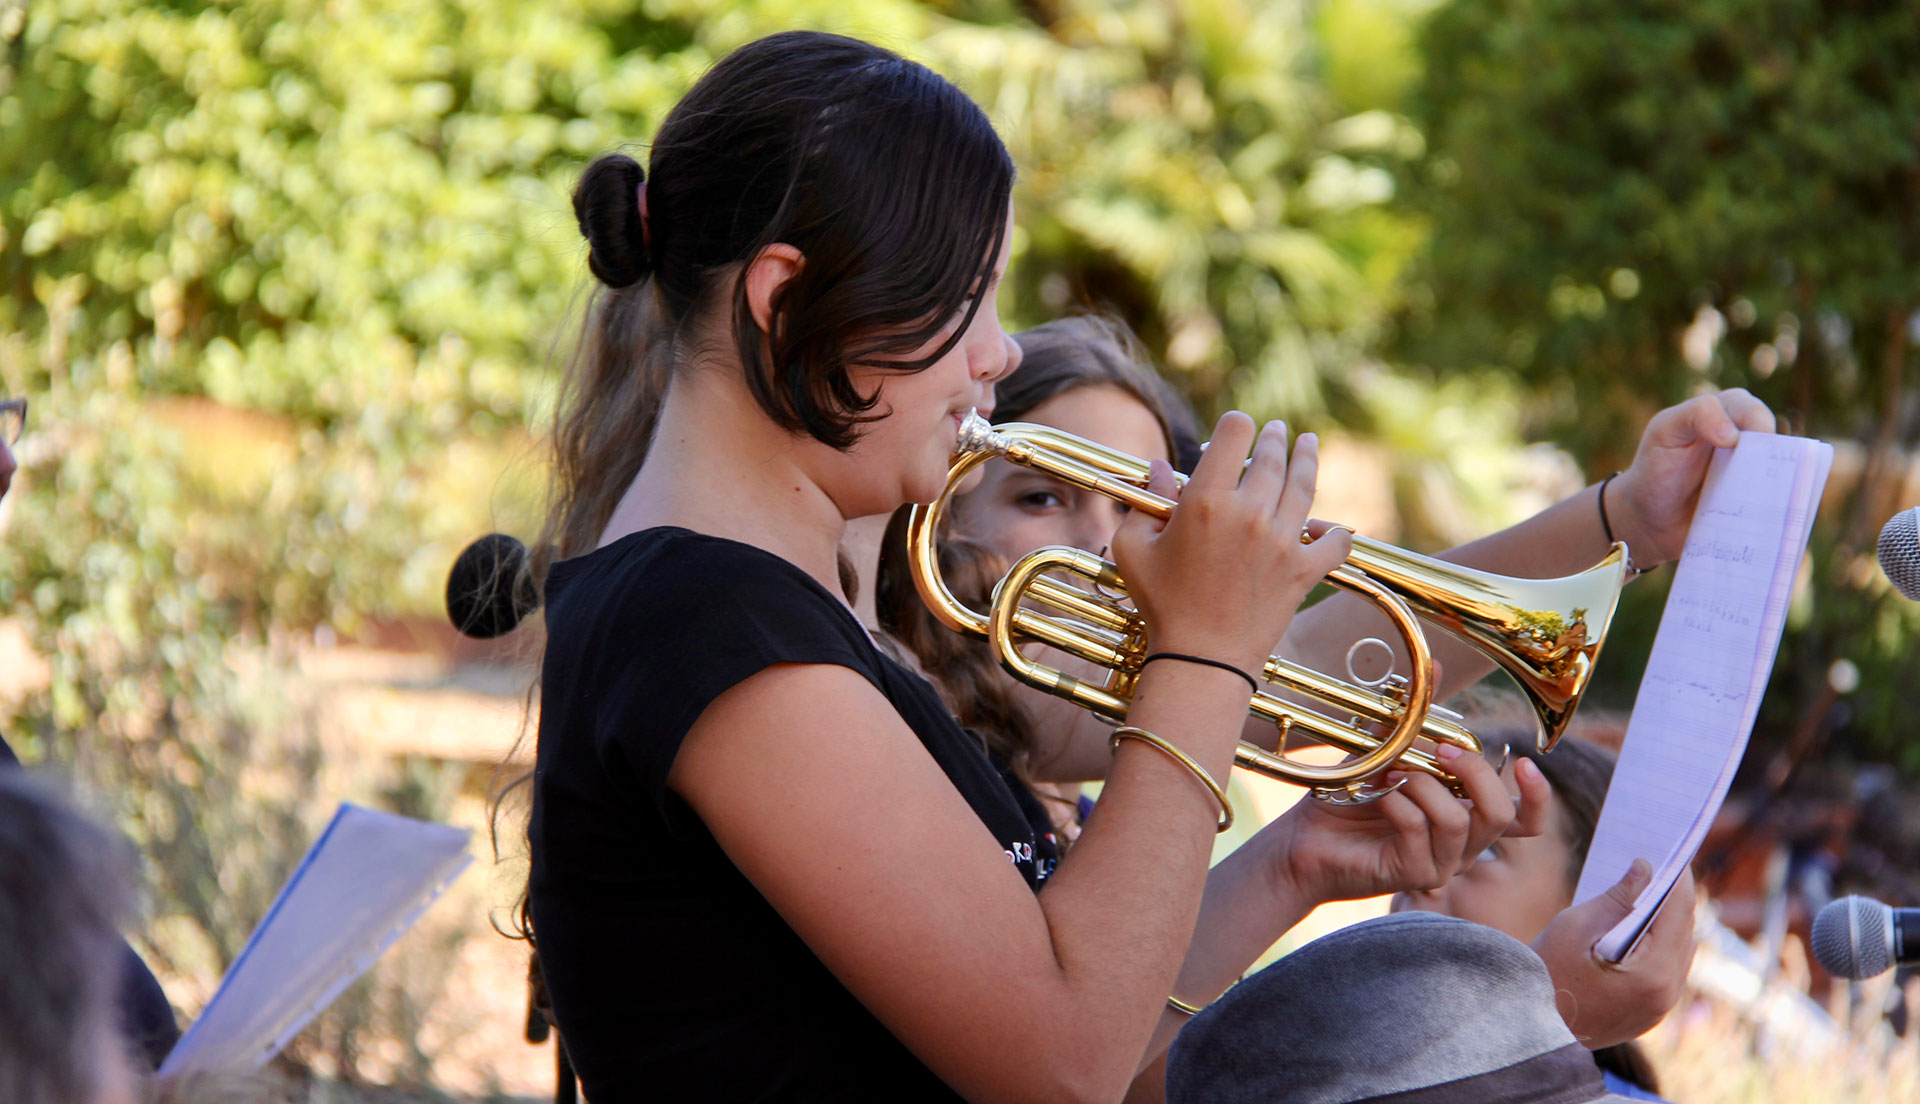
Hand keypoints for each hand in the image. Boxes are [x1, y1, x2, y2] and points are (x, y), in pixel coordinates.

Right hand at [1112, 412, 1350, 674]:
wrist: (1200, 659)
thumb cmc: (1160, 605)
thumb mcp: (1134, 549)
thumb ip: (1146, 501)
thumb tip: (1158, 467)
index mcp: (1206, 500)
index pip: (1234, 433)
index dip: (1236, 425)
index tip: (1237, 429)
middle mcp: (1249, 512)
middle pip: (1271, 455)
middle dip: (1274, 437)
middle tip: (1276, 430)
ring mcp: (1281, 541)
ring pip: (1304, 484)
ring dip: (1308, 459)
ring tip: (1309, 444)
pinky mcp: (1303, 571)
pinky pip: (1335, 542)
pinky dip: (1337, 532)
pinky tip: (1333, 525)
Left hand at [1260, 745, 1551, 906]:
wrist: (1304, 841)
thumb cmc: (1347, 798)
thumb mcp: (1384, 749)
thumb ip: (1415, 717)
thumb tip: (1436, 666)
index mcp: (1465, 817)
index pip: (1525, 820)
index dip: (1538, 796)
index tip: (1525, 761)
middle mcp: (1462, 845)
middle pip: (1502, 813)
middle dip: (1475, 772)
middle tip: (1439, 751)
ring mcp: (1440, 862)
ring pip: (1459, 821)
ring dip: (1424, 786)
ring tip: (1391, 775)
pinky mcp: (1413, 873)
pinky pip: (1419, 830)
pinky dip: (1398, 803)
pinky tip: (1377, 795)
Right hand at [1531, 858, 1696, 1047]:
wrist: (1527, 1027)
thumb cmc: (1545, 973)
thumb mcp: (1575, 926)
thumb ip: (1617, 897)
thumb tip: (1645, 868)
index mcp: (1653, 973)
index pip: (1678, 912)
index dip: (1677, 877)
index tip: (1674, 850)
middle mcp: (1666, 994)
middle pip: (1685, 931)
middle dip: (1675, 897)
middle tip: (1662, 865)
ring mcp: (1660, 1008)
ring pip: (1680, 951)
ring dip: (1670, 921)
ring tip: (1653, 891)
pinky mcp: (1650, 1014)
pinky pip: (1668, 970)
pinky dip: (1661, 944)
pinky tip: (1643, 925)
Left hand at [1608, 389, 1776, 566]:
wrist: (1649, 518)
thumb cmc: (1655, 467)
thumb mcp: (1664, 431)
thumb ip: (1696, 415)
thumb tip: (1734, 435)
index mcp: (1728, 415)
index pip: (1752, 411)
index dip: (1753, 423)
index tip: (1732, 443)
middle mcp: (1750, 443)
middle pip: (1778, 443)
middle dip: (1774, 459)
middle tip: (1759, 479)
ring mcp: (1758, 475)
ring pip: (1787, 476)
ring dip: (1781, 489)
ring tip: (1763, 505)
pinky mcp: (1759, 505)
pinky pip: (1780, 506)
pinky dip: (1780, 513)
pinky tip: (1769, 524)